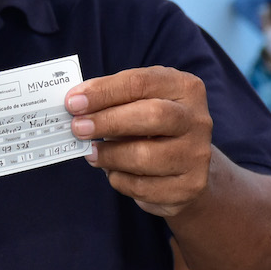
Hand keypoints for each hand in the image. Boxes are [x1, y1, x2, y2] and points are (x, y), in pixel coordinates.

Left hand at [65, 66, 212, 217]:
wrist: (187, 168)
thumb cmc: (153, 128)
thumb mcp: (139, 104)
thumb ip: (112, 100)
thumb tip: (75, 105)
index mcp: (184, 87)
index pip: (140, 82)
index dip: (103, 91)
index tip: (73, 102)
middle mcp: (197, 119)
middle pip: (151, 115)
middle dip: (108, 121)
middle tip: (78, 127)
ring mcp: (197, 154)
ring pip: (145, 156)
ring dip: (109, 155)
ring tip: (92, 154)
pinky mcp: (190, 186)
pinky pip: (143, 186)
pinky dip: (119, 179)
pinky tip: (113, 172)